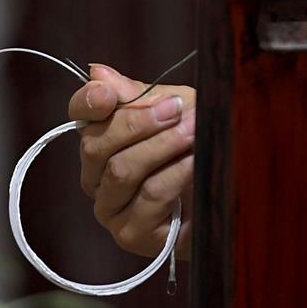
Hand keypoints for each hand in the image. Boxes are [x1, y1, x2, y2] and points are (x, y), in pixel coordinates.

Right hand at [68, 65, 195, 259]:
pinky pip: (149, 197)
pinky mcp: (132, 234)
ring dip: (163, 146)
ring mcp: (110, 208)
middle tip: (177, 108)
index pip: (79, 115)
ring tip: (194, 130)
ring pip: (122, 170)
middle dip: (140, 122)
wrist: (227, 188)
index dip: (88, 102)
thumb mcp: (174, 107)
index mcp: (101, 138)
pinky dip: (176, 173)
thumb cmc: (196, 142)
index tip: (110, 93)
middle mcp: (96, 176)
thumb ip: (136, 94)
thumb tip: (97, 72)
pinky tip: (196, 161)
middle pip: (97, 144)